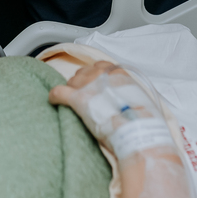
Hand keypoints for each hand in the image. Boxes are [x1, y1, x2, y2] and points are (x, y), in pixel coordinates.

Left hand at [48, 62, 166, 147]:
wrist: (137, 131)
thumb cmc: (143, 119)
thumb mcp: (140, 97)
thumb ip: (128, 90)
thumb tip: (125, 97)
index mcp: (117, 72)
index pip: (99, 66)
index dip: (95, 76)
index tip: (95, 85)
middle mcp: (101, 73)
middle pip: (83, 73)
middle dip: (82, 83)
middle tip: (84, 96)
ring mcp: (88, 84)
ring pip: (71, 81)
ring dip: (71, 90)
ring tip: (73, 102)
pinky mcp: (76, 98)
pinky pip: (58, 92)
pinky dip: (55, 96)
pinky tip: (53, 101)